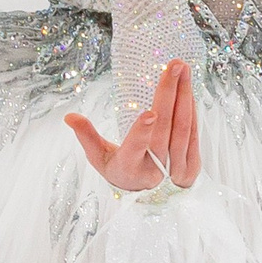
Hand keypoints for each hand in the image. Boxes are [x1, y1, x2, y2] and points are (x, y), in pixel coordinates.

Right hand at [66, 58, 201, 192]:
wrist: (148, 197)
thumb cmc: (120, 171)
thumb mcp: (99, 158)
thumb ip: (86, 136)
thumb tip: (69, 116)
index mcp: (129, 167)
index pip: (134, 149)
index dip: (142, 132)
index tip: (150, 113)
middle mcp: (155, 169)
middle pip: (164, 128)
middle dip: (169, 94)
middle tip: (173, 65)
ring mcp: (176, 167)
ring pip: (182, 127)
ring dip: (184, 95)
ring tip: (182, 68)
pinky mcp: (191, 164)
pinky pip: (192, 132)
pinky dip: (190, 109)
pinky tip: (187, 89)